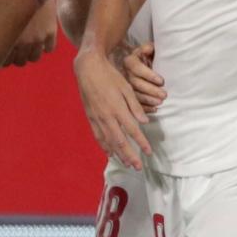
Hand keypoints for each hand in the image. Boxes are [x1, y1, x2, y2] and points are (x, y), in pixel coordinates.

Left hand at [4, 0, 57, 66]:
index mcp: (8, 39)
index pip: (5, 62)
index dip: (4, 57)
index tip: (5, 50)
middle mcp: (24, 42)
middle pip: (20, 62)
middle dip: (17, 55)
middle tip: (17, 46)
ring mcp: (39, 38)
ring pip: (34, 58)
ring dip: (31, 52)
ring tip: (29, 42)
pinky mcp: (51, 32)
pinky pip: (49, 49)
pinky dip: (45, 45)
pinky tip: (41, 36)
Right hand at [74, 48, 151, 170]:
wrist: (87, 69)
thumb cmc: (110, 76)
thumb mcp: (126, 88)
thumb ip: (135, 106)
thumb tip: (144, 122)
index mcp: (118, 108)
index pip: (133, 130)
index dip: (141, 143)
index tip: (149, 152)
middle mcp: (107, 116)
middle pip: (120, 141)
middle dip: (130, 155)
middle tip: (138, 167)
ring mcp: (97, 118)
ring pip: (108, 141)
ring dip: (118, 154)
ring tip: (126, 164)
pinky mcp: (90, 117)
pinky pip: (98, 136)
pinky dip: (105, 146)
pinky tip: (110, 153)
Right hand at [121, 42, 165, 109]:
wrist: (143, 63)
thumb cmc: (149, 56)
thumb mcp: (150, 49)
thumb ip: (149, 48)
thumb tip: (148, 48)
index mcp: (129, 61)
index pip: (136, 67)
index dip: (149, 75)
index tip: (162, 81)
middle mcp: (125, 73)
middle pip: (135, 83)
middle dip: (151, 90)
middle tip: (164, 95)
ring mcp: (124, 86)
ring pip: (134, 95)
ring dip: (148, 100)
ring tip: (160, 102)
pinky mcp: (127, 96)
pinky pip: (134, 104)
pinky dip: (145, 108)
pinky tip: (154, 109)